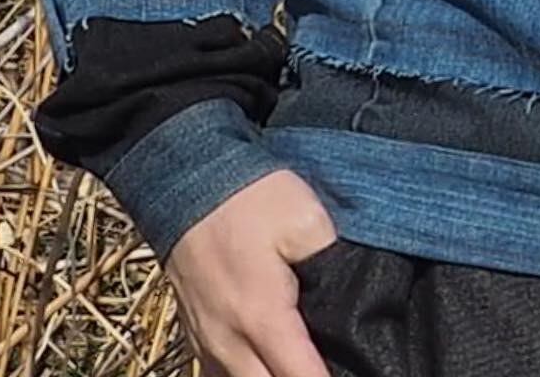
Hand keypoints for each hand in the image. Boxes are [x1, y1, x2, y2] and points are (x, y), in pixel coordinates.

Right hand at [163, 168, 338, 376]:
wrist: (187, 181)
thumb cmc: (251, 199)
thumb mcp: (306, 221)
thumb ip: (331, 265)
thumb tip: (351, 298)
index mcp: (261, 317)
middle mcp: (228, 342)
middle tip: (337, 368)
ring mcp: (205, 341)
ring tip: (303, 366)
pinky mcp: (195, 332)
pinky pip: (219, 375)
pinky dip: (247, 376)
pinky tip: (268, 365)